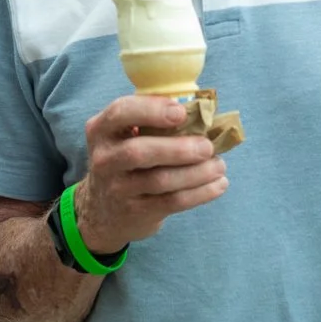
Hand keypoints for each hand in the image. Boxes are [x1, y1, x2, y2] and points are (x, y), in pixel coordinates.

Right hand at [68, 94, 225, 253]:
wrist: (104, 210)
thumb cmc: (126, 161)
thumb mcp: (124, 136)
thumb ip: (153, 120)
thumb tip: (201, 109)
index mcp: (101, 130)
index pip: (120, 112)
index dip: (152, 110)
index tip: (182, 112)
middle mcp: (104, 159)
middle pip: (139, 152)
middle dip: (179, 148)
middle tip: (208, 147)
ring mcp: (117, 188)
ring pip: (160, 180)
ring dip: (197, 173)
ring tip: (219, 166)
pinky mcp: (135, 212)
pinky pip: (172, 202)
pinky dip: (200, 193)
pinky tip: (218, 184)